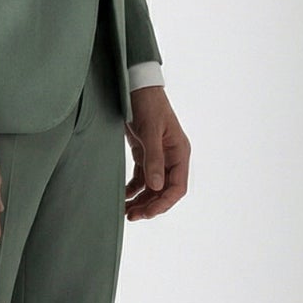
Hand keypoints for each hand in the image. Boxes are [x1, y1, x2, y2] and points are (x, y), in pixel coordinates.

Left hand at [124, 86, 189, 220]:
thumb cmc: (148, 104)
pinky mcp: (144, 154)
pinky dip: (133, 189)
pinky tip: (123, 197)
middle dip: (150, 205)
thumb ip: (153, 159)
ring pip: (152, 188)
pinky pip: (141, 178)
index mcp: (179, 153)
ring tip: (126, 212)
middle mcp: (171, 158)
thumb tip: (157, 187)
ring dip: (141, 201)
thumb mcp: (151, 131)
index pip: (177, 187)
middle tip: (132, 216)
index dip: (164, 203)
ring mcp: (158, 157)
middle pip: (164, 191)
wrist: (136, 87)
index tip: (148, 213)